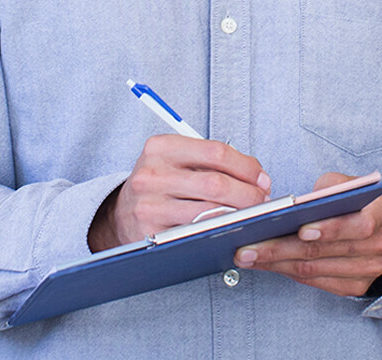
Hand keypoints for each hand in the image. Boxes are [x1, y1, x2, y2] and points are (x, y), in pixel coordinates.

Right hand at [89, 135, 270, 251]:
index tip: (262, 177)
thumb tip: (257, 175)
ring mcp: (150, 205)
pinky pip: (195, 233)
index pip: (215, 151)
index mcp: (161, 147)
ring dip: (239, 215)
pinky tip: (230, 230)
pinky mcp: (151, 234)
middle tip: (263, 200)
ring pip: (209, 211)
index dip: (246, 166)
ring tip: (252, 216)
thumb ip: (212, 160)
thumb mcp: (175, 160)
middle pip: (215, 183)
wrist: (118, 214)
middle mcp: (152, 173)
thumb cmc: (158, 184)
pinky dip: (219, 232)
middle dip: (248, 194)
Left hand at [233, 172, 381, 296]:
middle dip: (281, 248)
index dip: (327, 229)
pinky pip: (314, 280)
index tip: (299, 229)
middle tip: (248, 246)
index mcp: (380, 214)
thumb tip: (302, 201)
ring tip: (247, 255)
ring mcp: (366, 271)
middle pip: (323, 251)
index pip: (356, 225)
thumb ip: (331, 186)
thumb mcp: (352, 183)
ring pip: (314, 269)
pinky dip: (286, 271)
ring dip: (276, 263)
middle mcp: (377, 246)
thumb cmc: (360, 202)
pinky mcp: (352, 286)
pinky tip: (264, 263)